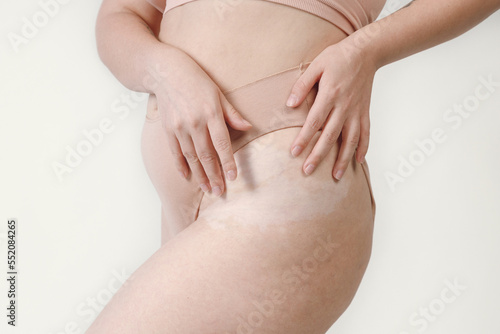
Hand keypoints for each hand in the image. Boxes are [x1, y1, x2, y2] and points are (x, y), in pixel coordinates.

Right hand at [150, 47, 251, 195]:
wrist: (166, 71)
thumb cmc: (197, 81)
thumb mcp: (218, 94)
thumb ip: (232, 114)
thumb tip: (249, 128)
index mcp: (211, 113)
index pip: (222, 143)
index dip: (228, 162)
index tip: (233, 177)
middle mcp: (195, 122)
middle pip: (206, 155)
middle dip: (214, 175)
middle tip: (220, 191)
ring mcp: (179, 127)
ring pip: (191, 157)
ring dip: (200, 175)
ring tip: (207, 189)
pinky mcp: (168, 129)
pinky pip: (175, 152)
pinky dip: (181, 165)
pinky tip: (187, 177)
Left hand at [286, 41, 376, 179]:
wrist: (366, 51)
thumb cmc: (338, 57)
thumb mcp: (316, 65)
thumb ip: (302, 85)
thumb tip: (289, 104)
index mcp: (330, 95)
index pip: (314, 122)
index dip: (304, 138)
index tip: (294, 153)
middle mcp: (344, 106)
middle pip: (330, 136)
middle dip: (318, 155)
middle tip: (307, 171)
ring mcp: (356, 111)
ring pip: (350, 140)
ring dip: (343, 159)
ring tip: (336, 176)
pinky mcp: (365, 111)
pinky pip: (366, 133)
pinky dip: (363, 148)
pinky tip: (358, 161)